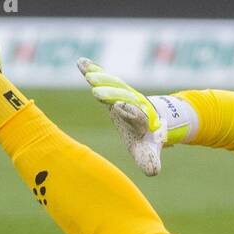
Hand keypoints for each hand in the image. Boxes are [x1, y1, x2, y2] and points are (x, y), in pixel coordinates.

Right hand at [76, 58, 183, 175]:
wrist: (151, 119)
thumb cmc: (145, 138)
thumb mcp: (147, 151)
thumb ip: (149, 159)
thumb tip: (153, 171)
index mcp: (141, 119)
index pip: (137, 115)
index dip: (131, 112)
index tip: (121, 106)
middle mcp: (132, 104)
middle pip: (123, 97)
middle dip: (113, 95)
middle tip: (98, 93)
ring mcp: (121, 94)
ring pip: (113, 85)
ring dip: (102, 80)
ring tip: (90, 75)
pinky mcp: (111, 89)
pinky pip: (102, 78)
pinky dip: (92, 70)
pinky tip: (81, 62)